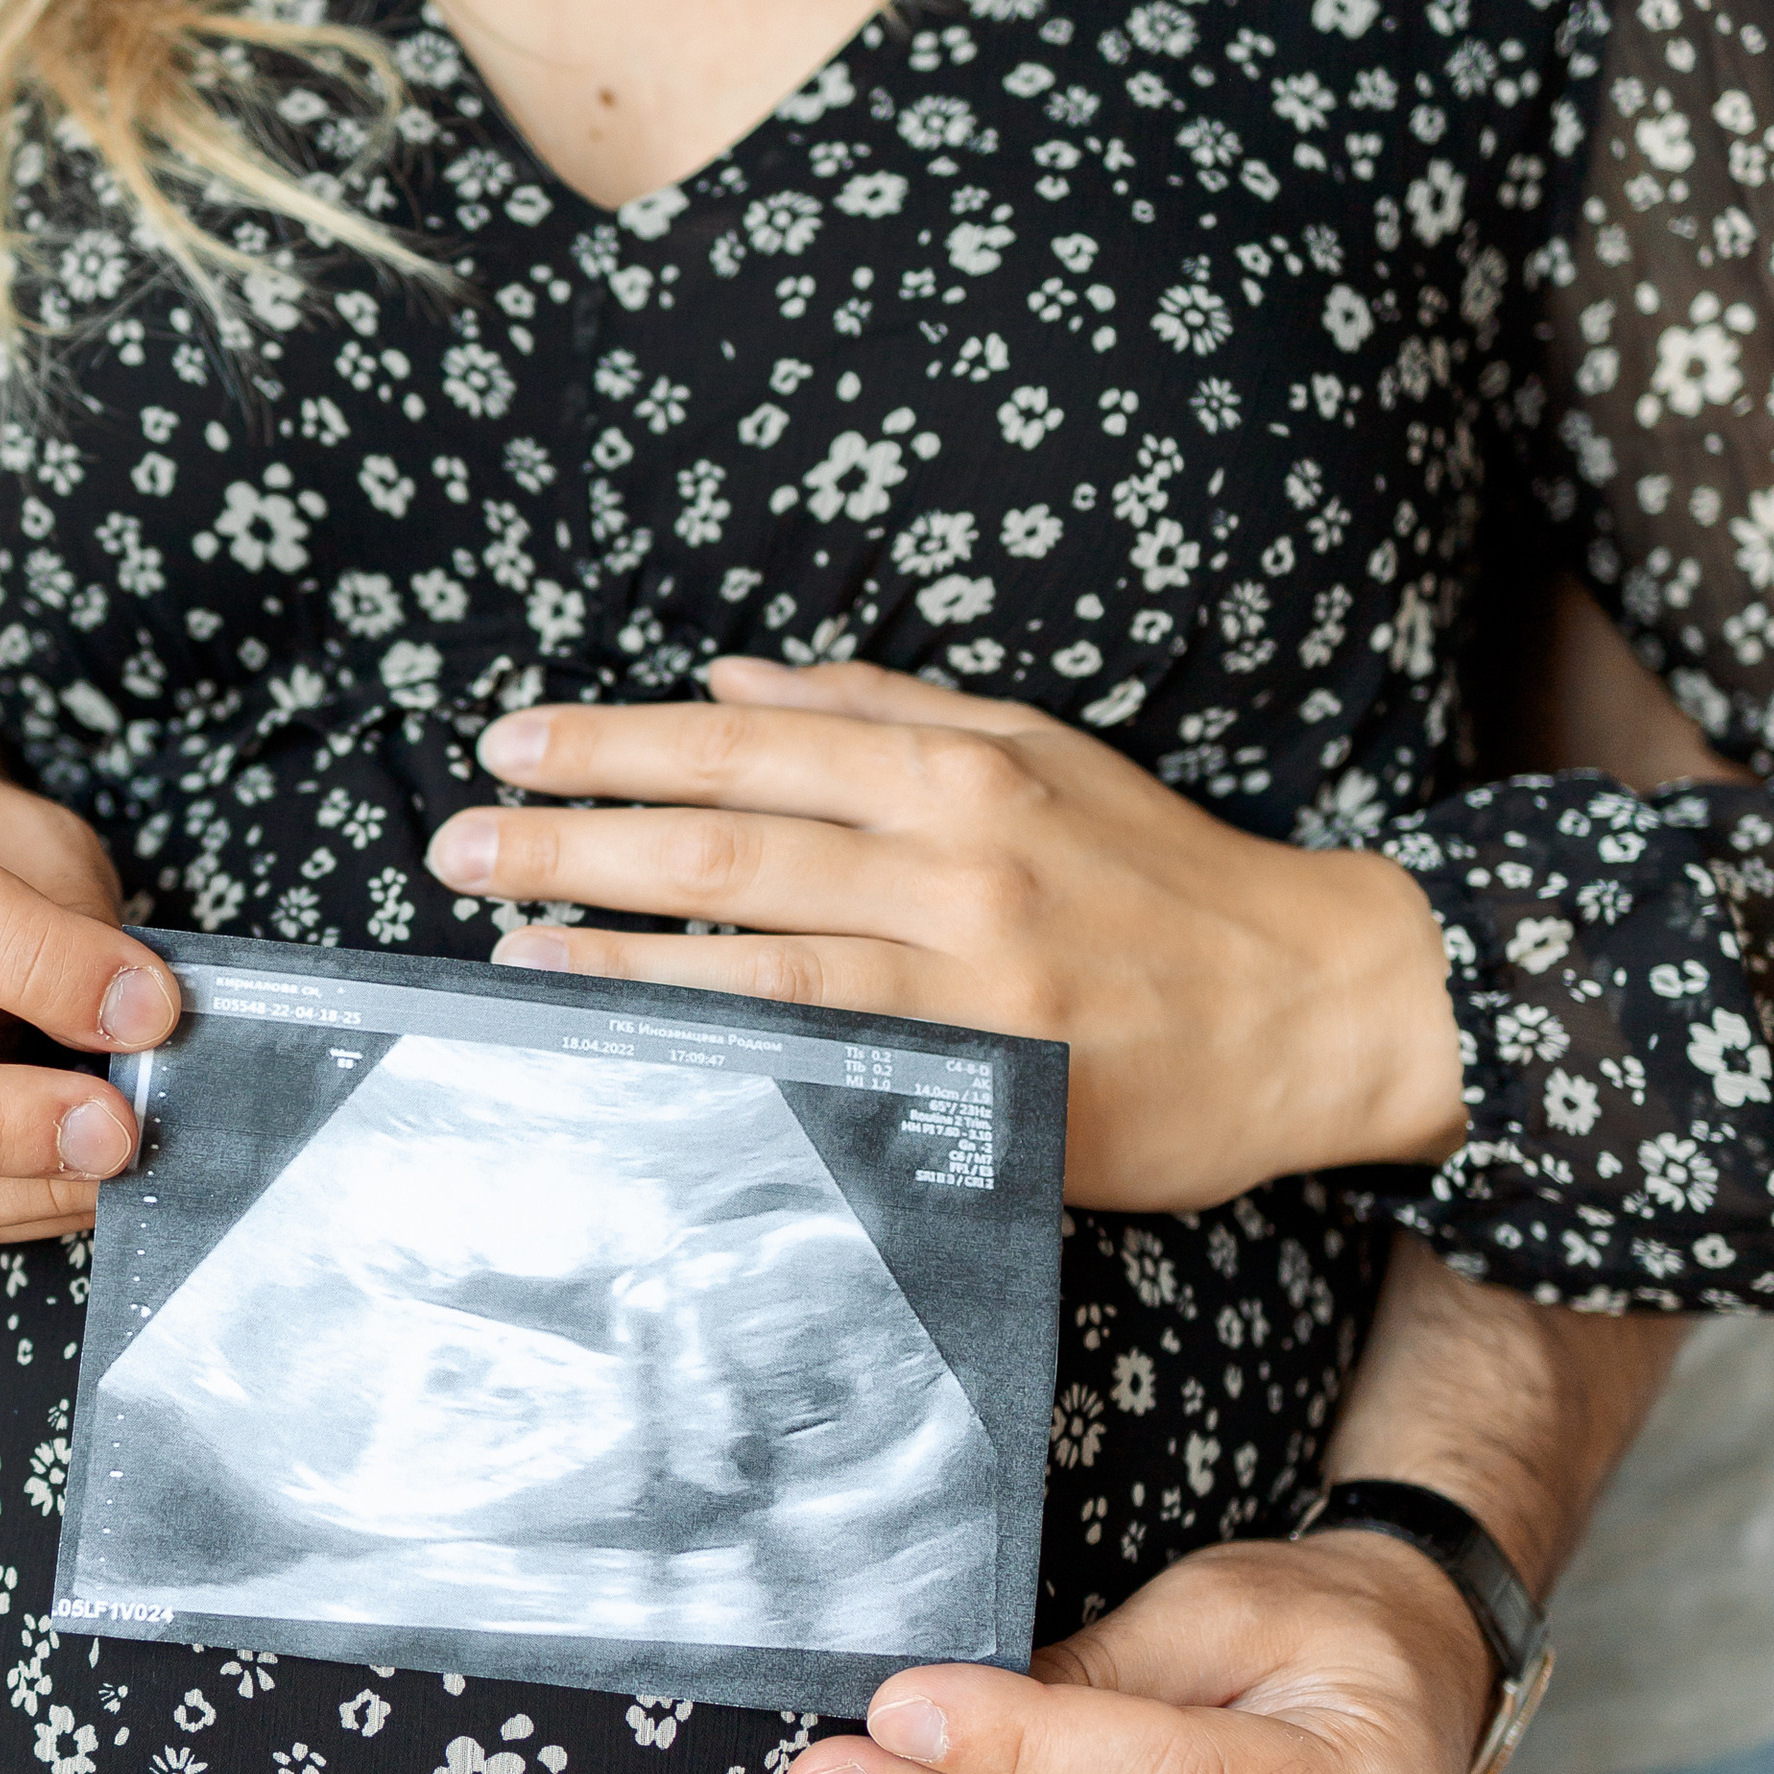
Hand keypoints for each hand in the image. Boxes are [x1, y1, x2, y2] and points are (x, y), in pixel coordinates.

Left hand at [422, 653, 1464, 1206]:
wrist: (1317, 1003)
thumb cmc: (1162, 874)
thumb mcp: (1035, 751)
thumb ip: (882, 712)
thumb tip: (733, 683)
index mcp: (959, 769)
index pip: (746, 744)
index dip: (615, 742)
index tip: (511, 743)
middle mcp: (955, 864)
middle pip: (724, 845)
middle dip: (574, 839)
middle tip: (456, 841)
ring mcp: (970, 986)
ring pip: (754, 962)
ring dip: (611, 959)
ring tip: (505, 951)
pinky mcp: (991, 1090)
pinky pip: (828, 1070)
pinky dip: (719, 1058)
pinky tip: (630, 1059)